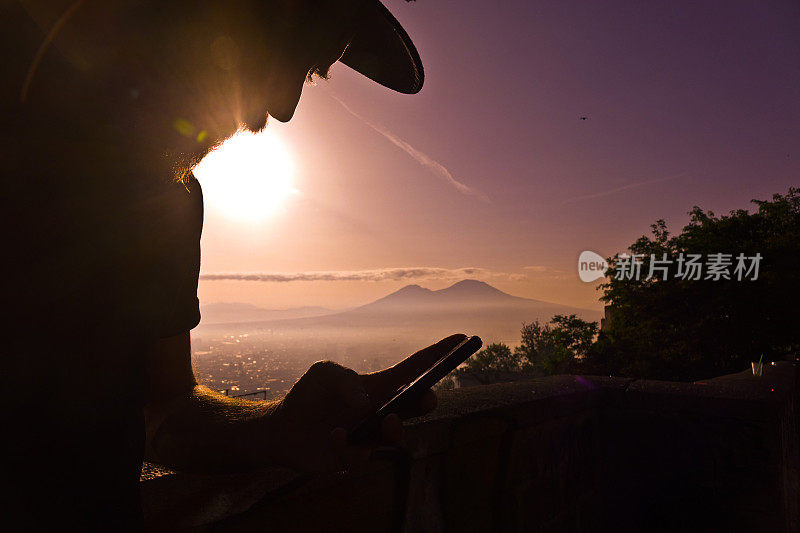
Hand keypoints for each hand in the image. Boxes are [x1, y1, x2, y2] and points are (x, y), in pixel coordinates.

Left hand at [267, 334, 466, 471]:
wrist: (282, 429)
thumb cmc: (309, 396)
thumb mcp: (324, 374)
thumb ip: (345, 381)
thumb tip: (366, 403)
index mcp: (381, 386)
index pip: (416, 368)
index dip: (440, 353)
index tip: (463, 338)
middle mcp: (383, 411)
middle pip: (418, 406)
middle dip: (427, 402)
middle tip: (427, 399)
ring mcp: (372, 436)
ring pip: (398, 439)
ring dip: (396, 431)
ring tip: (386, 421)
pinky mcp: (356, 458)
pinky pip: (363, 458)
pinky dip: (348, 446)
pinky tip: (335, 435)